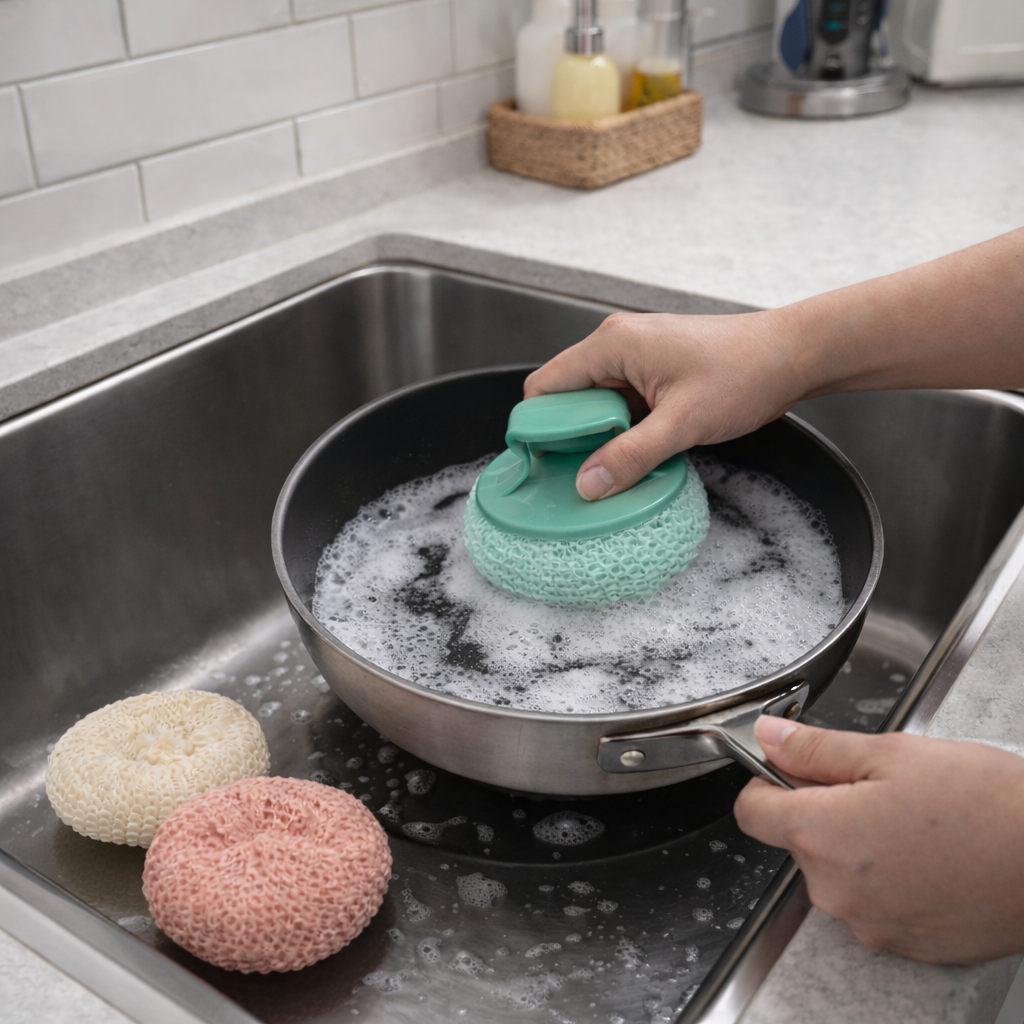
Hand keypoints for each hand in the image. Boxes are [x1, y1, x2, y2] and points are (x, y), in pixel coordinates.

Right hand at [524, 310, 807, 499]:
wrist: (793, 354)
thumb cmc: (745, 372)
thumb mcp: (683, 423)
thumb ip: (631, 455)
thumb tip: (588, 484)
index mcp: (612, 344)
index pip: (545, 387)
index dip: (537, 428)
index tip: (543, 464)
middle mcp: (617, 344)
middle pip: (566, 396)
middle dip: (570, 436)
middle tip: (585, 473)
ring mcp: (635, 356)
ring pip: (594, 403)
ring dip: (599, 435)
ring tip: (617, 465)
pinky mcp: (653, 370)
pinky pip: (619, 403)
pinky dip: (621, 429)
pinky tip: (637, 452)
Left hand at [734, 716, 1023, 963]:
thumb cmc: (985, 804)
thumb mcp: (890, 753)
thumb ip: (816, 748)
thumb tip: (769, 739)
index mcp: (821, 834)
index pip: (751, 811)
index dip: (766, 781)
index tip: (791, 769)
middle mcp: (835, 889)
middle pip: (799, 839)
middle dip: (825, 809)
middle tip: (879, 788)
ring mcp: (870, 923)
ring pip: (838, 872)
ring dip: (860, 845)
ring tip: (915, 823)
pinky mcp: (905, 944)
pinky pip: (875, 902)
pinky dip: (891, 878)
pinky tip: (930, 857)